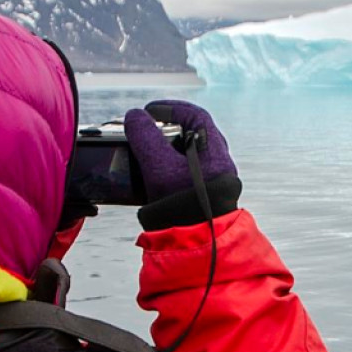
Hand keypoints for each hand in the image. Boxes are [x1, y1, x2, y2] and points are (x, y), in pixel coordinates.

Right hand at [124, 100, 239, 229]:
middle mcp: (216, 162)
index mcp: (213, 150)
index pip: (194, 116)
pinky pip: (182, 171)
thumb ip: (145, 138)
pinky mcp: (200, 194)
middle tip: (144, 129)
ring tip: (143, 149)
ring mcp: (210, 179)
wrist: (196, 243)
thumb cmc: (183, 205)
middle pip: (190, 134)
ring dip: (163, 148)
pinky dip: (165, 166)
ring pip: (186, 154)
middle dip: (164, 128)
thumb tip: (135, 117)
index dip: (170, 108)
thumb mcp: (159, 167)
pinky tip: (149, 172)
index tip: (148, 110)